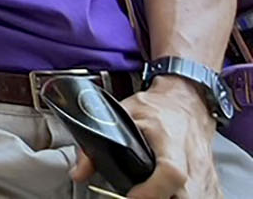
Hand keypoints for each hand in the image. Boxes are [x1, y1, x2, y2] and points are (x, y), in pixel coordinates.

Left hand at [86, 81, 219, 197]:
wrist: (187, 102)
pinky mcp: (212, 183)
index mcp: (170, 140)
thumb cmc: (156, 107)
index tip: (133, 196)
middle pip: (186, 196)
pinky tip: (169, 195)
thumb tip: (79, 171)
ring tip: (151, 194)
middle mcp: (193, 159)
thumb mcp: (121, 112)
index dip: (153, 190)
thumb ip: (97, 138)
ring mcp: (206, 173)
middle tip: (138, 195)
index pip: (171, 172)